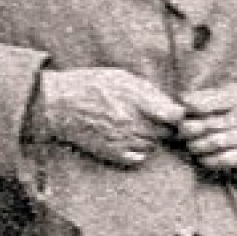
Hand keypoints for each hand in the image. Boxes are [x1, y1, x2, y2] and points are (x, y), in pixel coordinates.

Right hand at [38, 68, 184, 167]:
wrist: (58, 105)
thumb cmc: (89, 85)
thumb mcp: (121, 77)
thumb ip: (148, 91)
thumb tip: (170, 103)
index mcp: (136, 100)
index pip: (175, 116)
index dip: (178, 114)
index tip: (173, 112)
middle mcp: (132, 122)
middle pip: (167, 133)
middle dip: (165, 126)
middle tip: (155, 118)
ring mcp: (123, 140)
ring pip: (153, 145)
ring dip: (152, 138)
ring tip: (138, 127)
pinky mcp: (112, 153)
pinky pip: (138, 158)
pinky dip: (139, 151)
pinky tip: (130, 140)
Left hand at [176, 84, 236, 171]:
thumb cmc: (232, 110)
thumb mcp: (220, 95)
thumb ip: (199, 98)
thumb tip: (177, 105)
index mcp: (236, 95)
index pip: (210, 101)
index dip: (192, 106)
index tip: (181, 109)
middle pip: (208, 124)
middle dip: (189, 129)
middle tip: (181, 132)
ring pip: (214, 142)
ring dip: (196, 145)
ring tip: (190, 143)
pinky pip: (222, 160)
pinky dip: (207, 159)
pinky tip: (202, 155)